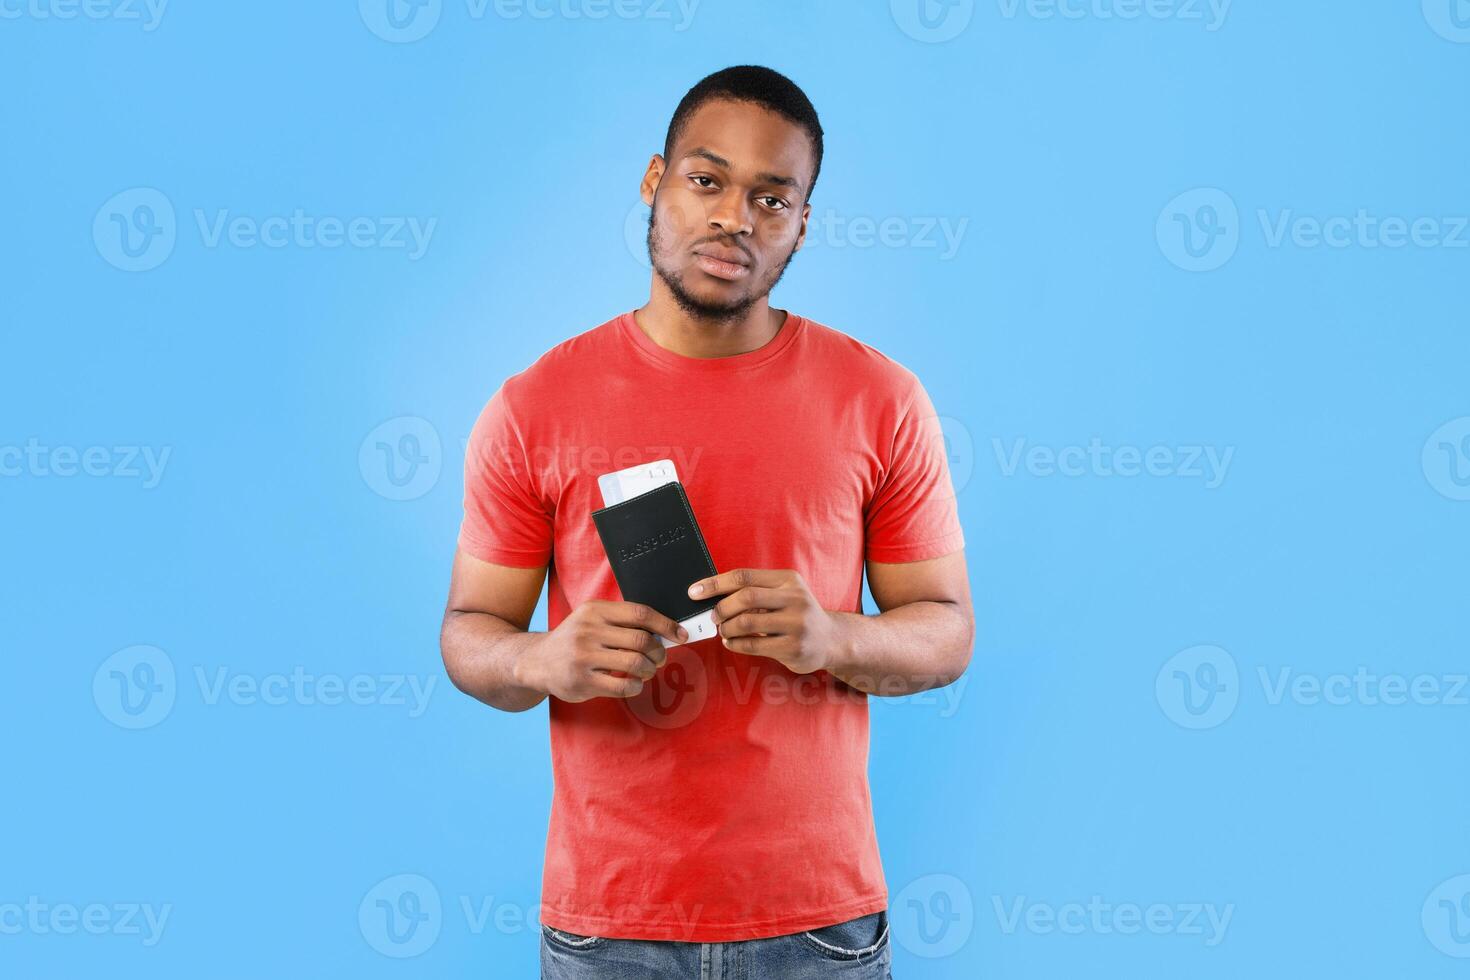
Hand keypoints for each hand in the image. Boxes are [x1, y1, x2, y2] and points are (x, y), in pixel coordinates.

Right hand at [517, 600, 687, 701]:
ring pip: (635, 663)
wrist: (537, 662)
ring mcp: (584, 656)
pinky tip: (633, 684)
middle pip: (642, 640)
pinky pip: (623, 686)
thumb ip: (622, 622)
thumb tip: (665, 632)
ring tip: (646, 671)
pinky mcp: (582, 681)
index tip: (681, 635)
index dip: (666, 625)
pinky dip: (636, 686)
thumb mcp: (591, 619)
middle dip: (659, 652)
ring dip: (649, 670)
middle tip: (660, 659)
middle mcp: (588, 630)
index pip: (640, 613)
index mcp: (595, 610)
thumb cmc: (575, 640)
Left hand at [687, 568, 841, 674]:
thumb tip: (712, 595)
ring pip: (747, 623)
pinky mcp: (794, 647)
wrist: (831, 639)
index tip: (694, 592)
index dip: (715, 584)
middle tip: (712, 617)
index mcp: (788, 580)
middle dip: (721, 608)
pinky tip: (731, 643)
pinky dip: (736, 644)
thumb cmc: (797, 614)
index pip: (744, 576)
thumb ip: (757, 590)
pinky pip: (754, 645)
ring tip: (723, 631)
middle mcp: (795, 598)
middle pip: (745, 597)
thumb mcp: (784, 593)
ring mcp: (796, 624)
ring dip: (727, 628)